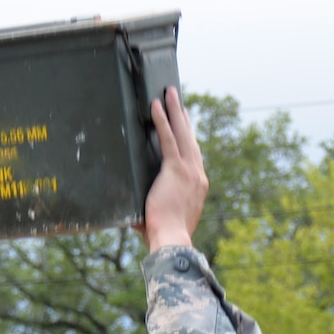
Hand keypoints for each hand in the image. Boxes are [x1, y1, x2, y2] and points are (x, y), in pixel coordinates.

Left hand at [143, 88, 206, 252]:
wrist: (171, 240)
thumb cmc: (165, 235)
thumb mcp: (164, 216)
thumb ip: (154, 206)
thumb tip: (135, 212)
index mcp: (198, 186)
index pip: (194, 156)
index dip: (189, 138)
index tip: (186, 125)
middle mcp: (198, 175)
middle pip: (191, 139)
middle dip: (184, 118)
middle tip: (178, 101)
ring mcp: (189, 171)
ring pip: (182, 134)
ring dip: (175, 111)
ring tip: (169, 93)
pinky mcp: (176, 169)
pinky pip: (168, 139)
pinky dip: (162, 121)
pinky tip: (156, 107)